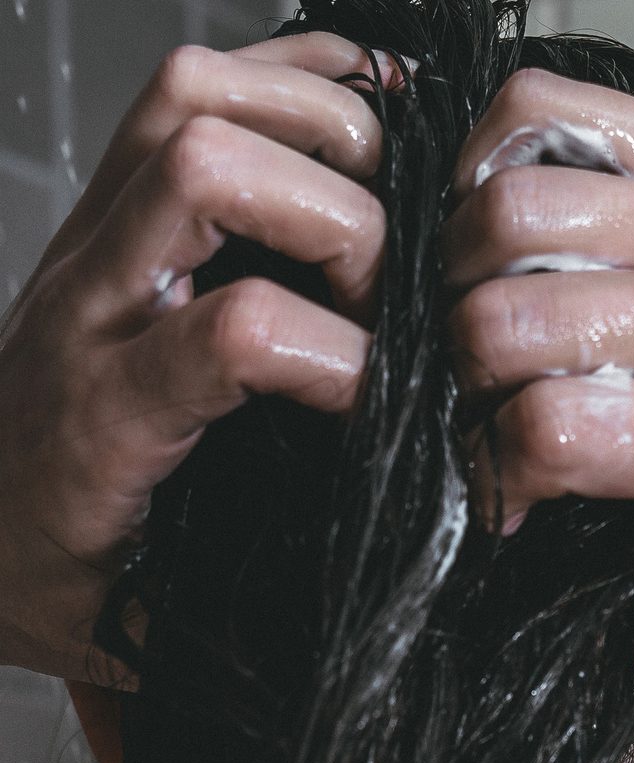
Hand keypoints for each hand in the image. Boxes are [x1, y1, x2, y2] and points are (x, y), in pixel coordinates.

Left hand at [0, 32, 407, 683]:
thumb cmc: (50, 572)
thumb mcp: (147, 619)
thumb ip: (249, 612)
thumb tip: (364, 590)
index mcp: (104, 415)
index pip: (236, 333)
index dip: (341, 356)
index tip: (382, 400)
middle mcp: (89, 301)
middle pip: (208, 170)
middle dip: (341, 218)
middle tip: (391, 288)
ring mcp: (90, 240)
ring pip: (191, 98)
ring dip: (312, 123)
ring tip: (384, 188)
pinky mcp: (103, 212)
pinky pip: (181, 93)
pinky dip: (281, 79)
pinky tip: (342, 114)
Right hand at [444, 69, 633, 655]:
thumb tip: (545, 595)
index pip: (558, 430)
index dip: (494, 467)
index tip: (507, 486)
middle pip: (513, 319)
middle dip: (462, 375)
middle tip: (486, 399)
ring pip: (515, 213)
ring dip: (460, 275)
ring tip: (486, 314)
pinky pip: (548, 115)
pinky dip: (490, 165)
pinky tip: (505, 228)